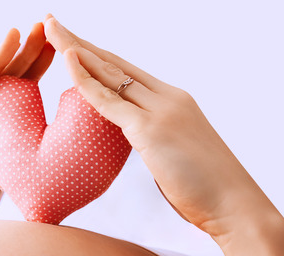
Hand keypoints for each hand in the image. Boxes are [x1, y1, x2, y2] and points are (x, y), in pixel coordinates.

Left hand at [43, 15, 282, 241]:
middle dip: (79, 42)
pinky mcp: (151, 129)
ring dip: (76, 50)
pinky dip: (86, 80)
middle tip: (51, 22)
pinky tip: (68, 61)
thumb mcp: (173, 153)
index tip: (70, 42)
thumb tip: (138, 142)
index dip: (95, 55)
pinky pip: (109, 100)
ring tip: (50, 29)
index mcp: (171, 101)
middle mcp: (166, 98)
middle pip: (113, 62)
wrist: (234, 205)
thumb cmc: (204, 188)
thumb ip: (152, 139)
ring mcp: (159, 111)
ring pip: (109, 73)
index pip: (124, 70)